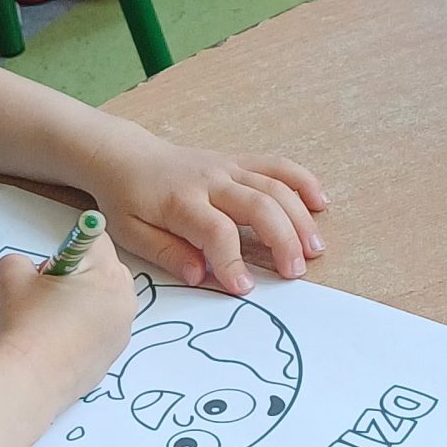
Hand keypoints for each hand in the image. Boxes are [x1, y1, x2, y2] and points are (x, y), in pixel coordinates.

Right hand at [0, 236, 137, 402]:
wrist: (28, 382)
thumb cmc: (26, 327)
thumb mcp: (12, 278)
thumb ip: (19, 261)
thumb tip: (25, 269)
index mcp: (106, 274)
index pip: (94, 239)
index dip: (67, 247)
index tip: (50, 268)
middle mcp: (123, 301)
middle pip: (103, 271)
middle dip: (75, 277)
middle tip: (44, 296)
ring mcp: (121, 332)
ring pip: (101, 303)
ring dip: (77, 304)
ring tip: (46, 323)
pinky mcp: (112, 356)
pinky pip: (99, 331)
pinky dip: (80, 331)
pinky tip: (53, 343)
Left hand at [92, 134, 327, 294]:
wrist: (126, 157)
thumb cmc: (127, 200)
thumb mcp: (131, 233)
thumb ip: (166, 253)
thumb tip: (200, 275)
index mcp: (181, 202)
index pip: (216, 232)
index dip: (233, 262)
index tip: (243, 289)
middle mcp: (210, 181)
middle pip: (258, 206)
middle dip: (282, 240)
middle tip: (295, 272)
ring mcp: (228, 168)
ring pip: (275, 187)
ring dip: (300, 217)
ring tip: (315, 249)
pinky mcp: (238, 162)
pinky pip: (277, 166)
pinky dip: (302, 182)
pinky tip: (320, 203)